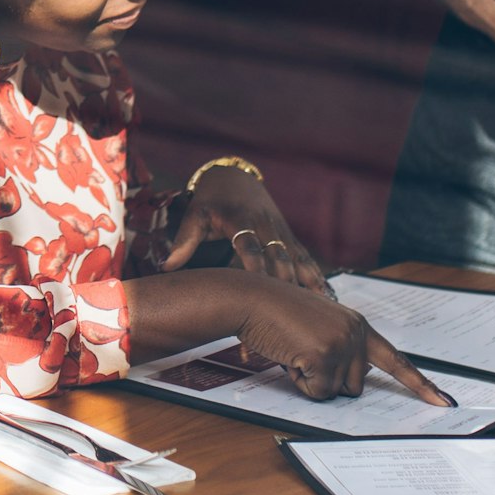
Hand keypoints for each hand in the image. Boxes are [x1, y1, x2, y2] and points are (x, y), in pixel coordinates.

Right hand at [125, 271, 451, 404]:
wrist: (249, 297)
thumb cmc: (275, 315)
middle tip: (300, 352)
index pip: (396, 360)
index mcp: (359, 325)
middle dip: (326, 379)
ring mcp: (343, 343)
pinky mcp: (325, 355)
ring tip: (292, 351)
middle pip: (355, 386)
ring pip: (335, 392)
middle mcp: (357, 332)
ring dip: (310, 381)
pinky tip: (287, 355)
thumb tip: (351, 385)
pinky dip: (298, 382)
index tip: (443, 402)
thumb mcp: (317, 327)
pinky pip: (317, 392)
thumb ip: (340, 349)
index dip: (420, 384)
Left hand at [164, 166, 330, 298]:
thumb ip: (184, 240)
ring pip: (297, 260)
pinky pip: (305, 258)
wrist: (235, 177)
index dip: (254, 272)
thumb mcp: (195, 214)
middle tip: (288, 318)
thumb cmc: (211, 201)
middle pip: (278, 259)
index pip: (249, 249)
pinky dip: (316, 277)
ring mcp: (281, 232)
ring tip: (319, 314)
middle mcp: (265, 227)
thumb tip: (167, 267)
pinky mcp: (289, 237)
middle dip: (284, 288)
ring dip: (307, 285)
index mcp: (240, 221)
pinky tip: (327, 298)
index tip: (257, 296)